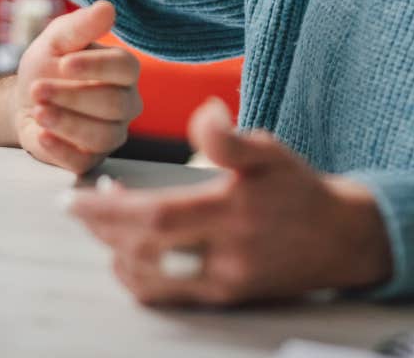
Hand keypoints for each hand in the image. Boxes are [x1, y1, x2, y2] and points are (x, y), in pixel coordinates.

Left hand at [14, 0, 141, 172]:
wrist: (25, 99)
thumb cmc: (49, 64)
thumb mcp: (57, 40)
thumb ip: (80, 26)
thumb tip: (108, 8)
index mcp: (124, 70)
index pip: (124, 68)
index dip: (95, 67)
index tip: (64, 63)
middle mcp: (126, 103)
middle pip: (113, 104)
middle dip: (72, 96)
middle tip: (38, 88)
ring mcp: (112, 134)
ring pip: (102, 135)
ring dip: (65, 122)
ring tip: (37, 110)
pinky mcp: (91, 158)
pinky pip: (83, 161)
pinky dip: (60, 149)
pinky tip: (41, 134)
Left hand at [68, 98, 392, 304]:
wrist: (341, 240)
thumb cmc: (300, 190)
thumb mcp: (271, 151)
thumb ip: (230, 139)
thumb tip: (203, 113)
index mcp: (230, 214)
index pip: (153, 218)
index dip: (106, 212)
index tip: (72, 198)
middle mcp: (223, 256)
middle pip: (141, 252)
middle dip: (100, 228)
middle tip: (81, 203)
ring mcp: (221, 284)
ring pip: (147, 279)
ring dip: (114, 251)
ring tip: (105, 219)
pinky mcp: (223, 299)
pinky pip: (166, 294)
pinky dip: (137, 273)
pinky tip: (130, 249)